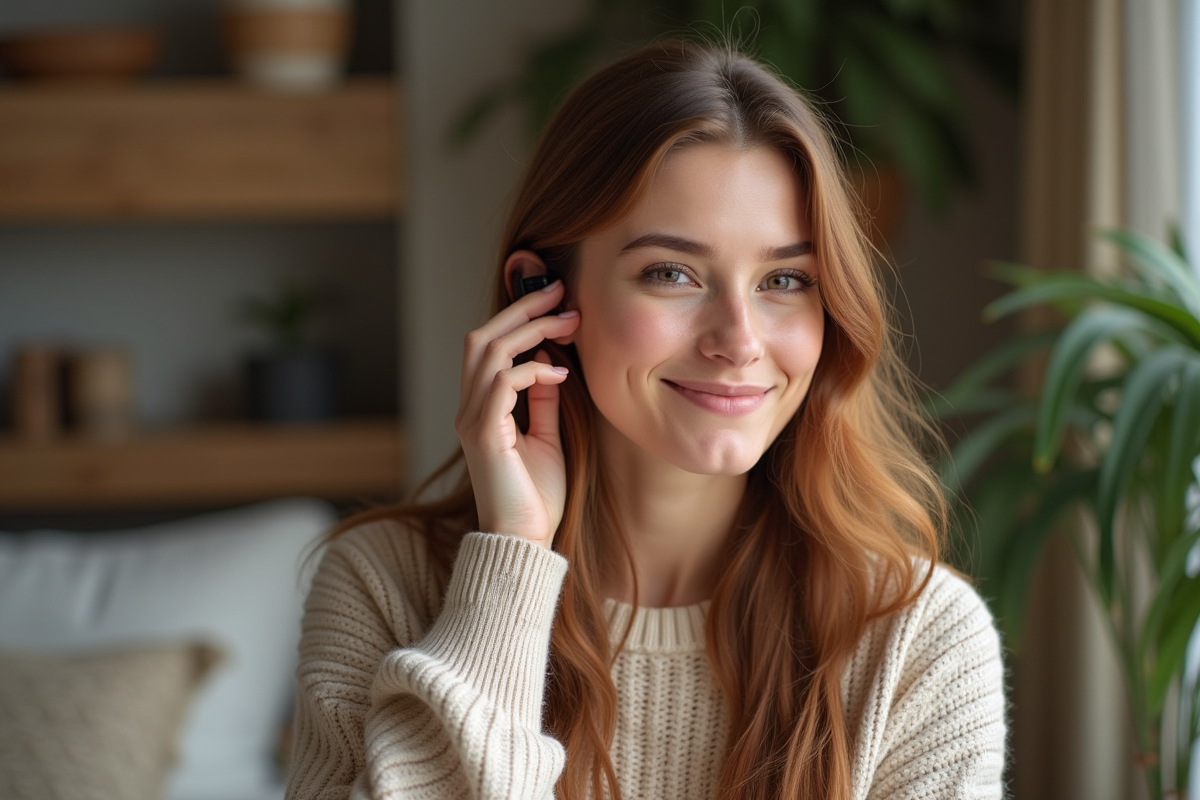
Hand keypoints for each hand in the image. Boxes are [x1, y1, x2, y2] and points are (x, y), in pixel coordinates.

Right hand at [455, 280, 579, 548]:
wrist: (523, 541)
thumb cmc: (535, 496)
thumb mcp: (546, 438)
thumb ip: (543, 402)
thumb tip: (552, 365)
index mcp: (481, 408)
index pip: (489, 347)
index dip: (519, 318)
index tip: (557, 302)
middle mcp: (470, 408)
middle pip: (483, 337)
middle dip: (521, 309)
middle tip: (560, 292)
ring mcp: (473, 420)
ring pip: (488, 351)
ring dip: (530, 329)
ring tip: (566, 321)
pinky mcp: (484, 434)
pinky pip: (504, 383)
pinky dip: (533, 369)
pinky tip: (561, 374)